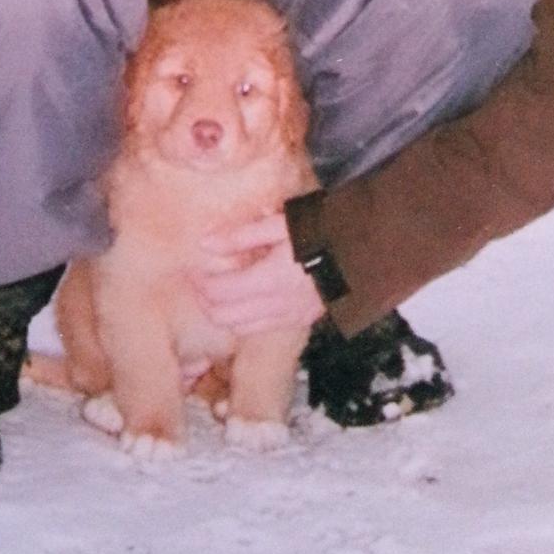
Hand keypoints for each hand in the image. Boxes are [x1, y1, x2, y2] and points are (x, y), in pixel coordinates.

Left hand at [192, 213, 324, 335]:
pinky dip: (242, 320)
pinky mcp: (300, 321)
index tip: (191, 271)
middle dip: (205, 301)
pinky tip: (241, 302)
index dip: (200, 284)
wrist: (361, 251)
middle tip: (198, 284)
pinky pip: (260, 329)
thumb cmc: (319, 230)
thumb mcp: (279, 224)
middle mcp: (278, 306)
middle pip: (224, 316)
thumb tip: (205, 245)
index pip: (220, 292)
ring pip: (240, 328)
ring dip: (221, 313)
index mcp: (271, 280)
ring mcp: (290, 317)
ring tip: (215, 293)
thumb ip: (240, 236)